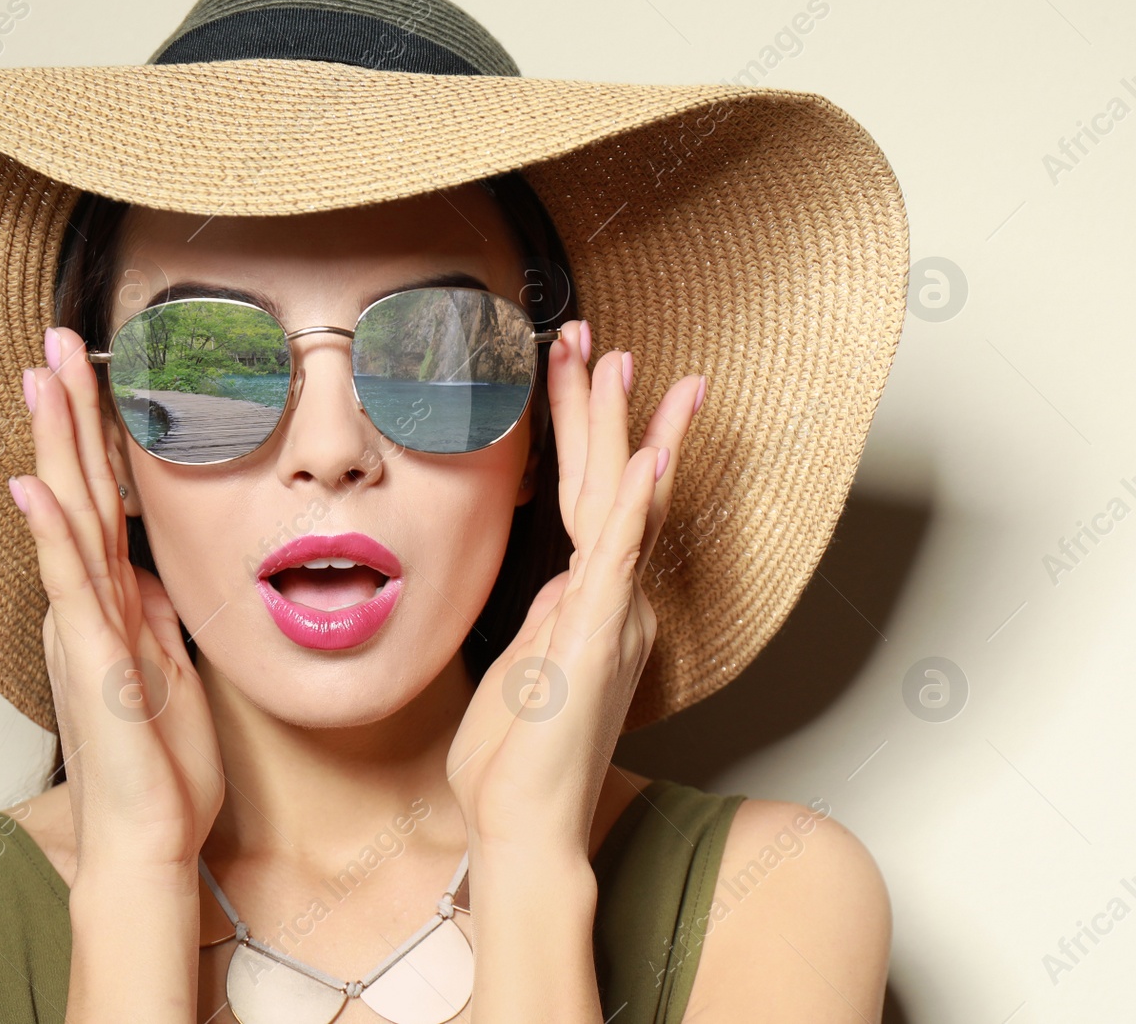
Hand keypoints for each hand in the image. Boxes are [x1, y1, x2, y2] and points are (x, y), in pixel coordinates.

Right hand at [11, 325, 224, 877]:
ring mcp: (84, 628)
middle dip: (69, 412)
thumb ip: (153, 613)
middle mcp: (88, 604)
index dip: (97, 434)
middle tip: (56, 340)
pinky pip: (69, 587)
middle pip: (77, 488)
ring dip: (56, 445)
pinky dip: (51, 536)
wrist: (150, 838)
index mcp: (110, 602)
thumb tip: (149, 569)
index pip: (103, 499)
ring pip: (68, 518)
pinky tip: (34, 486)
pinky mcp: (90, 661)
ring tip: (41, 378)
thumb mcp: (170, 667)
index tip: (92, 372)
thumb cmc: (161, 765)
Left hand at [446, 320, 704, 858]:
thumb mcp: (521, 667)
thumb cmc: (515, 760)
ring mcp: (609, 617)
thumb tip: (552, 582)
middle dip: (603, 408)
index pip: (591, 498)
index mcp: (589, 603)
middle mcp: (611, 601)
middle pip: (609, 483)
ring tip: (627, 365)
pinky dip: (637, 507)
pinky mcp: (596, 640)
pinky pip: (619, 560)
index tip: (578, 374)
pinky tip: (650, 457)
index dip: (585, 434)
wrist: (520, 826)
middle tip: (599, 340)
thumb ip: (543, 618)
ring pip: (619, 503)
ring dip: (623, 430)